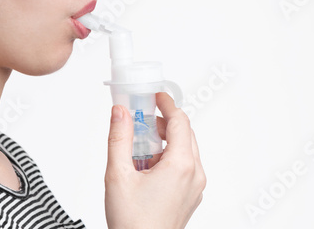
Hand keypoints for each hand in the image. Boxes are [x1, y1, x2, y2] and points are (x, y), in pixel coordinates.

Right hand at [104, 92, 205, 228]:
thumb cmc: (132, 222)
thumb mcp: (118, 174)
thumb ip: (119, 138)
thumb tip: (120, 112)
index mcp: (181, 165)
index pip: (180, 121)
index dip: (167, 104)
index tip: (156, 96)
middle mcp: (194, 174)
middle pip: (185, 134)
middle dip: (164, 122)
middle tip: (142, 120)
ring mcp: (195, 187)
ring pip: (185, 150)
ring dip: (165, 141)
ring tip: (140, 148)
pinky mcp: (190, 196)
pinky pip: (185, 166)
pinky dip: (169, 157)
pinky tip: (147, 167)